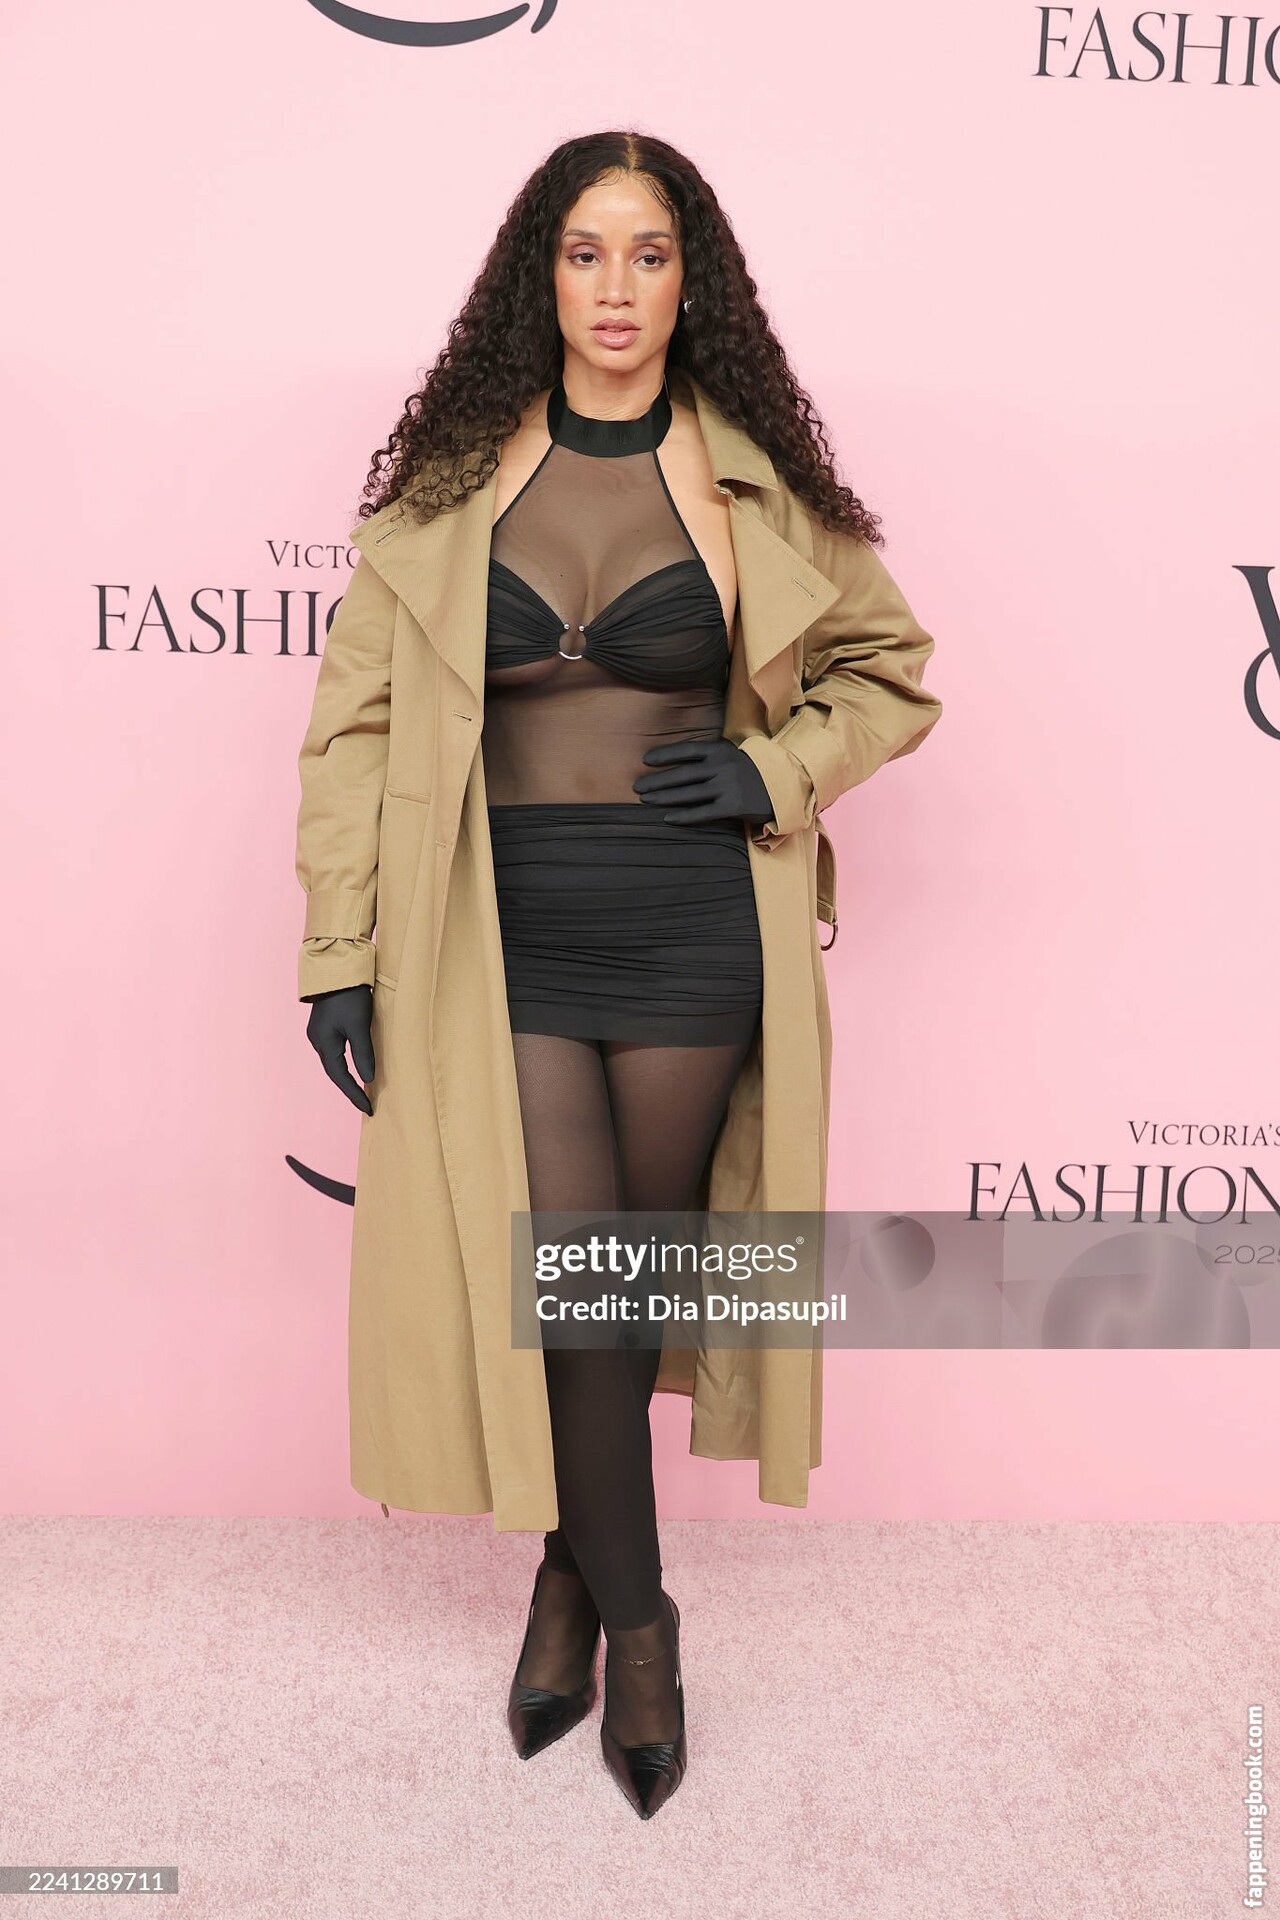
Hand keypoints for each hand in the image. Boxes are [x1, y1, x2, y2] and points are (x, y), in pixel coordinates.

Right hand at [304, 984, 374, 1114]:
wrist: (337, 968)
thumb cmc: (348, 996)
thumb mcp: (359, 1025)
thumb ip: (363, 1053)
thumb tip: (368, 1079)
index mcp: (324, 1042)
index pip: (340, 1077)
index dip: (354, 1094)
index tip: (368, 1108)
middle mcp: (318, 1040)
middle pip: (334, 1071)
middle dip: (349, 1088)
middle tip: (365, 1103)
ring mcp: (319, 1032)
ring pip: (333, 1061)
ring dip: (346, 1076)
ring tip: (361, 1089)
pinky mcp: (325, 1024)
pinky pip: (335, 1050)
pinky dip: (345, 1062)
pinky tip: (354, 1064)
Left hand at [632, 738, 775, 825]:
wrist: (786, 785)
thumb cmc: (755, 769)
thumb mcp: (734, 754)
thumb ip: (711, 756)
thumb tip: (682, 762)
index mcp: (721, 750)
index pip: (687, 750)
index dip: (665, 755)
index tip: (646, 760)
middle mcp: (722, 767)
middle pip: (682, 774)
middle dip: (657, 781)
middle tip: (637, 787)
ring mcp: (727, 787)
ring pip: (688, 794)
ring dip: (664, 798)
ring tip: (646, 801)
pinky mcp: (733, 807)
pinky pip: (702, 813)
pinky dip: (684, 816)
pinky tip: (668, 818)